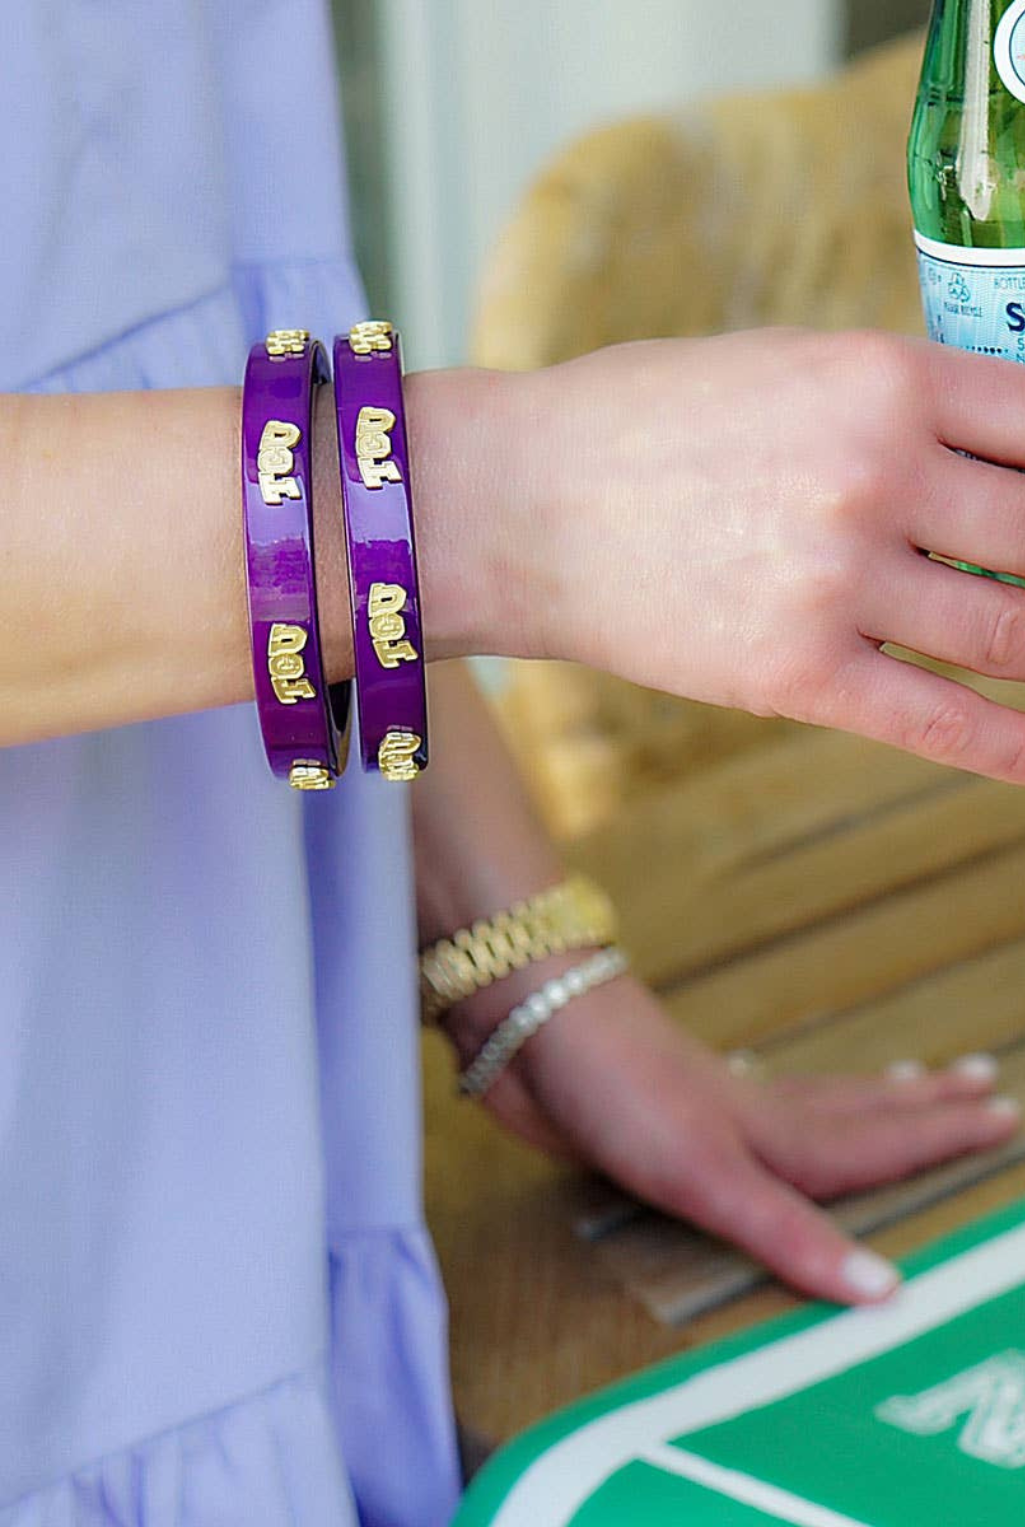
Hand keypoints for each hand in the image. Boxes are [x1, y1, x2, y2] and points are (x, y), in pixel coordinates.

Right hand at [423, 331, 1024, 784]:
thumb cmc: (642, 424)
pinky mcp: (795, 675)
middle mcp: (876, 475)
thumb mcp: (785, 366)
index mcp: (883, 377)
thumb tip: (1000, 462)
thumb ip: (898, 407)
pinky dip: (1015, 747)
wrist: (515, 505)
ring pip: (1012, 632)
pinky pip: (943, 722)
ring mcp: (837, 581)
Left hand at [444, 967, 1020, 1304]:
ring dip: (859, 1098)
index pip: (876, 1140)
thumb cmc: (621, 1090)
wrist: (531, 1021)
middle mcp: (750, 1115)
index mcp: (773, 1133)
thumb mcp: (709, 1174)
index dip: (938, 1136)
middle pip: (854, 1109)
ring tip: (903, 1081)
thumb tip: (886, 1293)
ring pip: (803, 1102)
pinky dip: (772, 1103)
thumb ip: (788, 1233)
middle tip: (980, 1079)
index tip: (1002, 1116)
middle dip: (920, 1106)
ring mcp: (703, 1108)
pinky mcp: (655, 1115)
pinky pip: (741, 1111)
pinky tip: (759, 1097)